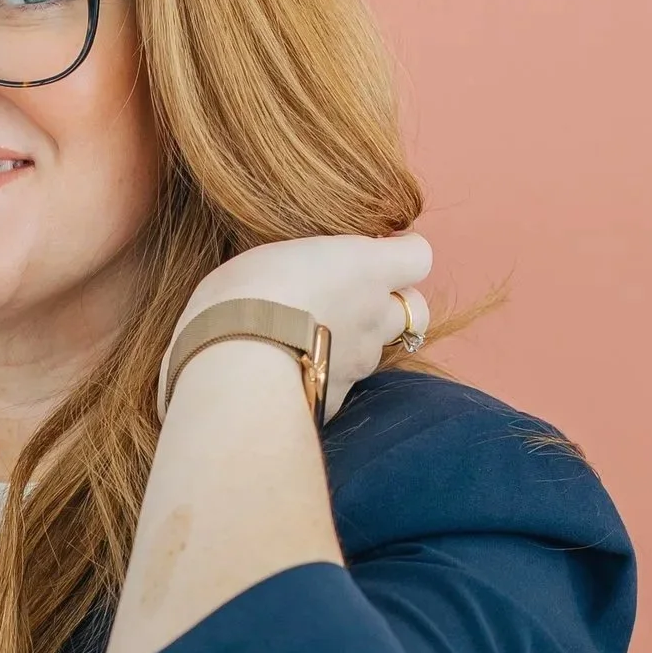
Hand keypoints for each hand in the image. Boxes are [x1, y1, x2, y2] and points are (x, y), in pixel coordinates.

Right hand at [176, 229, 432, 423]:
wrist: (234, 366)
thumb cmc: (243, 295)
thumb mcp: (269, 257)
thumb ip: (299, 266)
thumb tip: (290, 275)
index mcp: (365, 267)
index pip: (417, 256)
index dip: (401, 254)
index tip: (376, 253)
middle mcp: (374, 315)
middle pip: (415, 311)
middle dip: (391, 307)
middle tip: (352, 302)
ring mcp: (360, 363)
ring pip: (376, 352)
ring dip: (353, 346)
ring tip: (307, 342)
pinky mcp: (336, 399)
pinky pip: (340, 386)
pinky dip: (323, 380)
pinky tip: (287, 377)